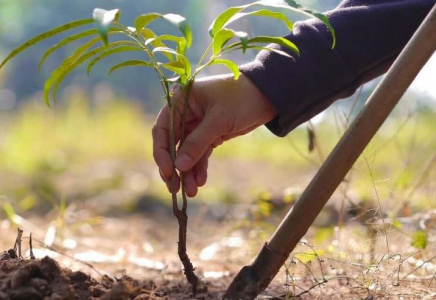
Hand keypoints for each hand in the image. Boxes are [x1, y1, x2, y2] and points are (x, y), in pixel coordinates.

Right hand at [152, 73, 276, 196]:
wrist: (268, 96)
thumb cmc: (241, 99)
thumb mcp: (218, 120)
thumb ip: (197, 143)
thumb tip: (179, 167)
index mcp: (181, 101)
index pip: (163, 129)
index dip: (162, 152)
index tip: (168, 171)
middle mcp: (185, 113)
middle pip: (172, 144)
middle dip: (174, 166)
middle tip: (174, 188)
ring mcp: (197, 125)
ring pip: (187, 152)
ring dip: (188, 172)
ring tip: (191, 191)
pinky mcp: (210, 135)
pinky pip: (200, 154)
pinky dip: (200, 167)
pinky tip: (201, 181)